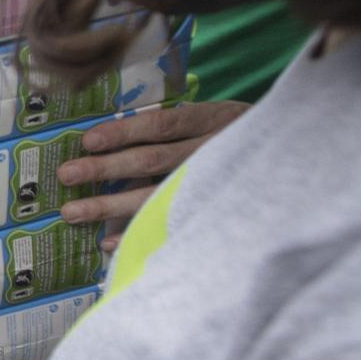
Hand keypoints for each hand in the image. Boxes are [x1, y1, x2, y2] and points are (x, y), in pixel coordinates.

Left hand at [58, 101, 245, 250]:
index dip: (124, 131)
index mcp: (213, 119)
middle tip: (66, 175)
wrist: (293, 162)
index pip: (162, 124)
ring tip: (71, 213)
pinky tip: (107, 242)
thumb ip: (175, 123)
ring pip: (156, 197)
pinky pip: (170, 227)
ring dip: (110, 207)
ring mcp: (216, 184)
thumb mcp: (216, 117)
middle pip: (152, 160)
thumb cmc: (236, 136)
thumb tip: (109, 135)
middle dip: (105, 169)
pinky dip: (136, 235)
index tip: (88, 140)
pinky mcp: (216, 214)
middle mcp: (214, 151)